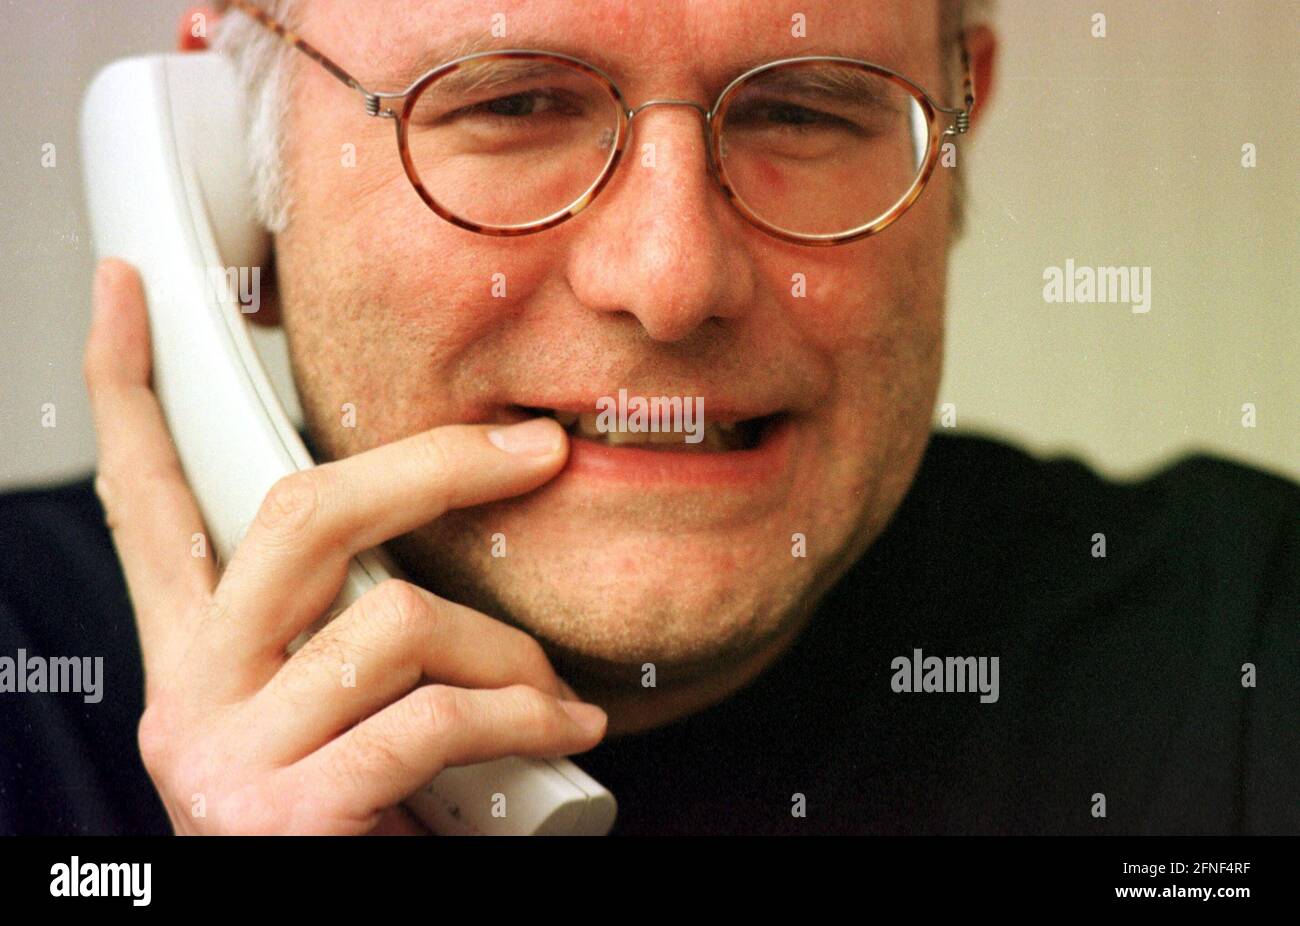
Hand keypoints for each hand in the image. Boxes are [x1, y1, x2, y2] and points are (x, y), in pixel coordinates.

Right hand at [83, 258, 605, 833]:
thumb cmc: (370, 826)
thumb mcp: (350, 717)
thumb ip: (362, 639)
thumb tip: (442, 575)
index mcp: (203, 658)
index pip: (150, 502)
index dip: (130, 390)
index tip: (128, 290)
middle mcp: (194, 694)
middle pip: (298, 514)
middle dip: (431, 466)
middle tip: (529, 451)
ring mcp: (228, 755)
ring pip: (392, 622)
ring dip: (504, 655)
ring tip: (545, 698)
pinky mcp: (285, 812)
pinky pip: (432, 715)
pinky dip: (523, 718)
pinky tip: (560, 736)